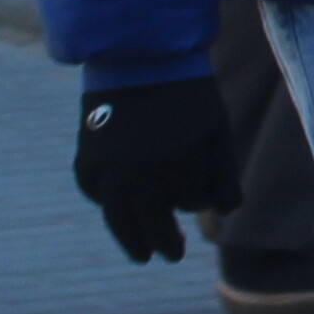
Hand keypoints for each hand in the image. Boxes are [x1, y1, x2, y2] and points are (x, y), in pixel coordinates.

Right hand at [74, 84, 236, 261]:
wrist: (137, 57)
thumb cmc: (185, 93)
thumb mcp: (215, 127)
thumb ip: (224, 172)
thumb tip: (227, 213)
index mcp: (177, 160)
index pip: (190, 201)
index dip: (197, 196)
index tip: (198, 184)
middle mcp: (139, 170)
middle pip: (154, 220)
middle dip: (167, 240)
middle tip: (173, 257)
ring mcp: (108, 167)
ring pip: (120, 218)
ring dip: (132, 240)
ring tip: (142, 256)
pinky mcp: (86, 160)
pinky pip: (96, 194)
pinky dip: (108, 203)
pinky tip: (118, 210)